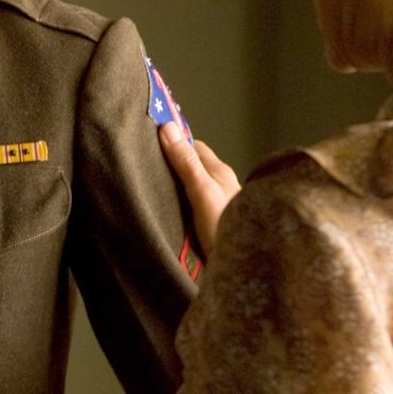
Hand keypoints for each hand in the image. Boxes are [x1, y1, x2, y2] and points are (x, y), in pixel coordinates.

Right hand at [158, 122, 240, 260]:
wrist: (247, 266)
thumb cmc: (226, 227)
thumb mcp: (202, 191)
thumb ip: (186, 162)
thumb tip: (167, 127)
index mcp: (220, 171)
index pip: (193, 146)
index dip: (173, 141)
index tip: (149, 140)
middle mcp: (221, 185)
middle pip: (193, 165)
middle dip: (172, 163)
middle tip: (145, 164)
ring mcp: (219, 204)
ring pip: (194, 186)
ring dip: (176, 185)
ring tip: (152, 187)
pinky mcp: (214, 223)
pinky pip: (194, 205)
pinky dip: (181, 203)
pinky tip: (169, 211)